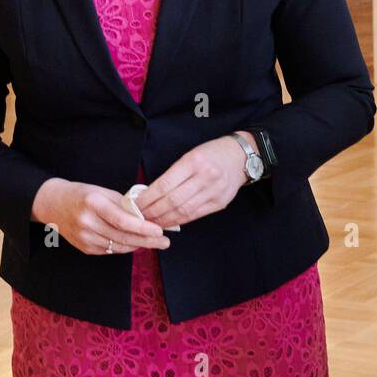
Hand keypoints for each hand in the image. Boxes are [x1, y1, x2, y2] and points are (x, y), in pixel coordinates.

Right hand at [31, 178, 169, 254]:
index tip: (160, 230)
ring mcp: (84, 238)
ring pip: (118, 247)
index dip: (143, 228)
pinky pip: (110, 250)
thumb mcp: (103, 192)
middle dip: (147, 241)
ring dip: (139, 245)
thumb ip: (124, 204)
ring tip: (155, 243)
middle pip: (123, 237)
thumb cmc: (82, 195)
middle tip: (165, 242)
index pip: (122, 221)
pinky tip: (136, 243)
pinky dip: (125, 247)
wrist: (53, 205)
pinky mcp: (84, 248)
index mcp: (93, 204)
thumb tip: (147, 216)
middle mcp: (87, 222)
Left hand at [137, 135, 252, 228]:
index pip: (165, 184)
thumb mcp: (190, 155)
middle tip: (139, 217)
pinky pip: (195, 215)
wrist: (240, 157)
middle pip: (173, 200)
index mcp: (194, 161)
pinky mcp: (219, 203)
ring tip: (150, 223)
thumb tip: (150, 194)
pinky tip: (168, 222)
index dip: (148, 198)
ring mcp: (214, 191)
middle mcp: (205, 176)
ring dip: (164, 219)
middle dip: (153, 212)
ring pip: (183, 211)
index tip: (135, 204)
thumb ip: (173, 174)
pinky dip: (179, 221)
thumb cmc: (211, 154)